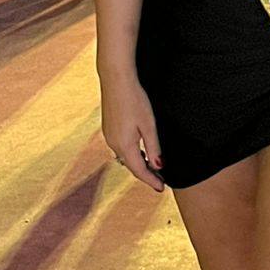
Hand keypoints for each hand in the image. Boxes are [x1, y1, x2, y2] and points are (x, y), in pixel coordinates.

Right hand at [100, 72, 164, 191]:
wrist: (116, 80)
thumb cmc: (135, 100)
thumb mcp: (149, 125)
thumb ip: (153, 147)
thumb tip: (158, 167)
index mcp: (124, 145)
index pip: (139, 170)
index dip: (151, 181)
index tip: (162, 188)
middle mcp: (113, 144)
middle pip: (131, 166)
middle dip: (146, 174)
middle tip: (160, 181)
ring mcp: (109, 136)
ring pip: (125, 157)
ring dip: (138, 164)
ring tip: (153, 169)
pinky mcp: (108, 129)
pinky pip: (121, 148)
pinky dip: (132, 154)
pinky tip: (140, 152)